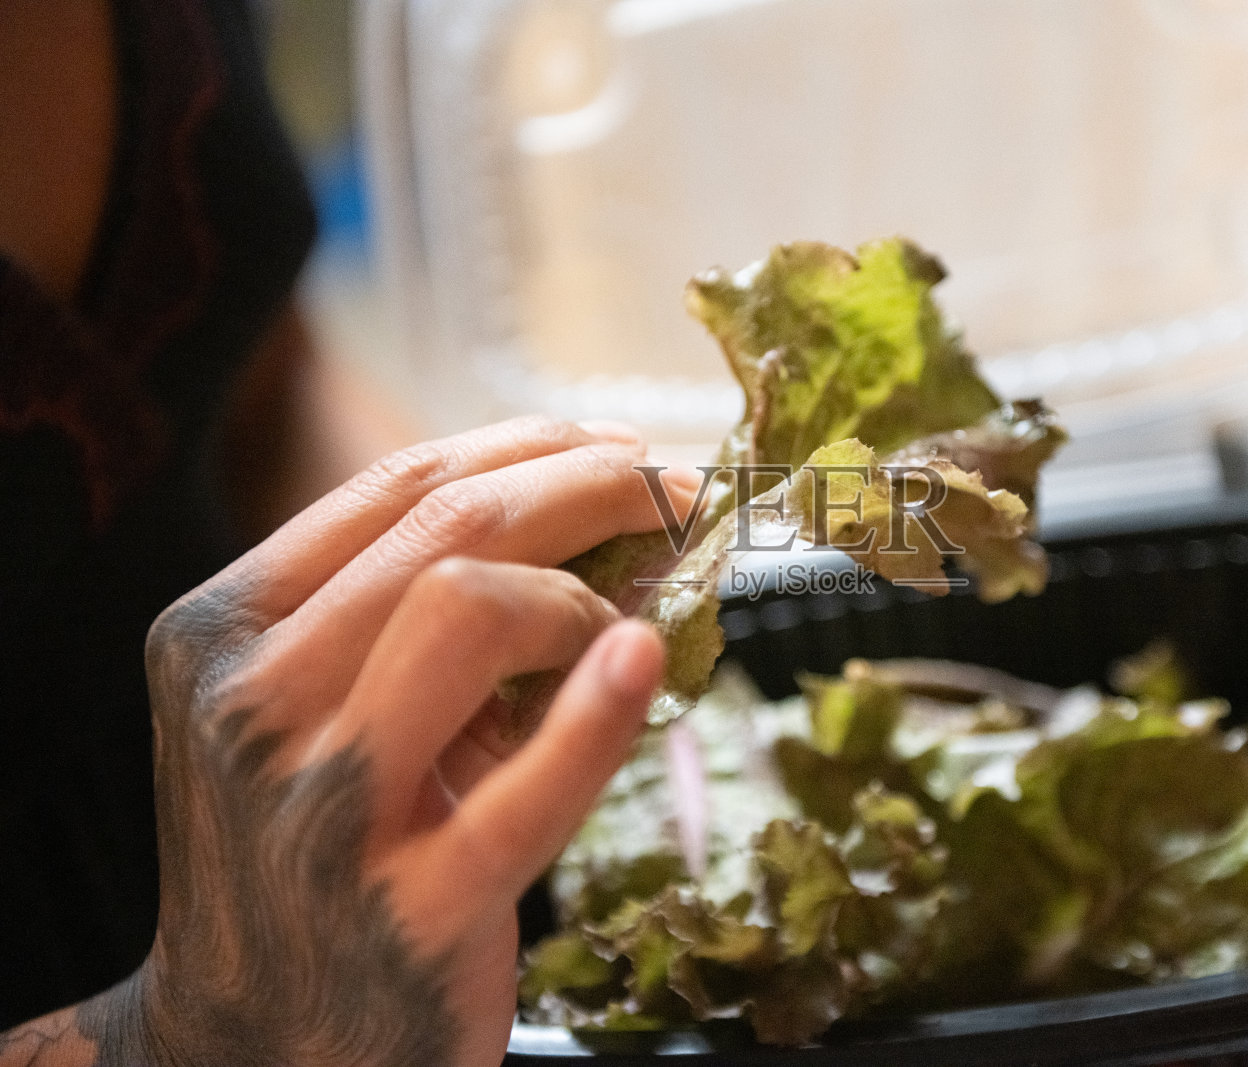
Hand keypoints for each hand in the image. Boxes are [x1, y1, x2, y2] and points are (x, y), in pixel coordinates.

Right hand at [1, 418, 697, 1066]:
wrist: (253, 1043)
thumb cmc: (316, 849)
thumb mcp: (332, 714)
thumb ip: (427, 617)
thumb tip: (608, 519)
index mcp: (223, 632)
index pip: (395, 487)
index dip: (529, 445)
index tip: (618, 445)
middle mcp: (250, 705)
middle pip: (447, 529)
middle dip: (590, 488)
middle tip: (679, 495)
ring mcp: (321, 809)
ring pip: (462, 608)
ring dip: (576, 596)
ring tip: (622, 630)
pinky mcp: (407, 912)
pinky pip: (520, 792)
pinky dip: (597, 714)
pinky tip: (644, 660)